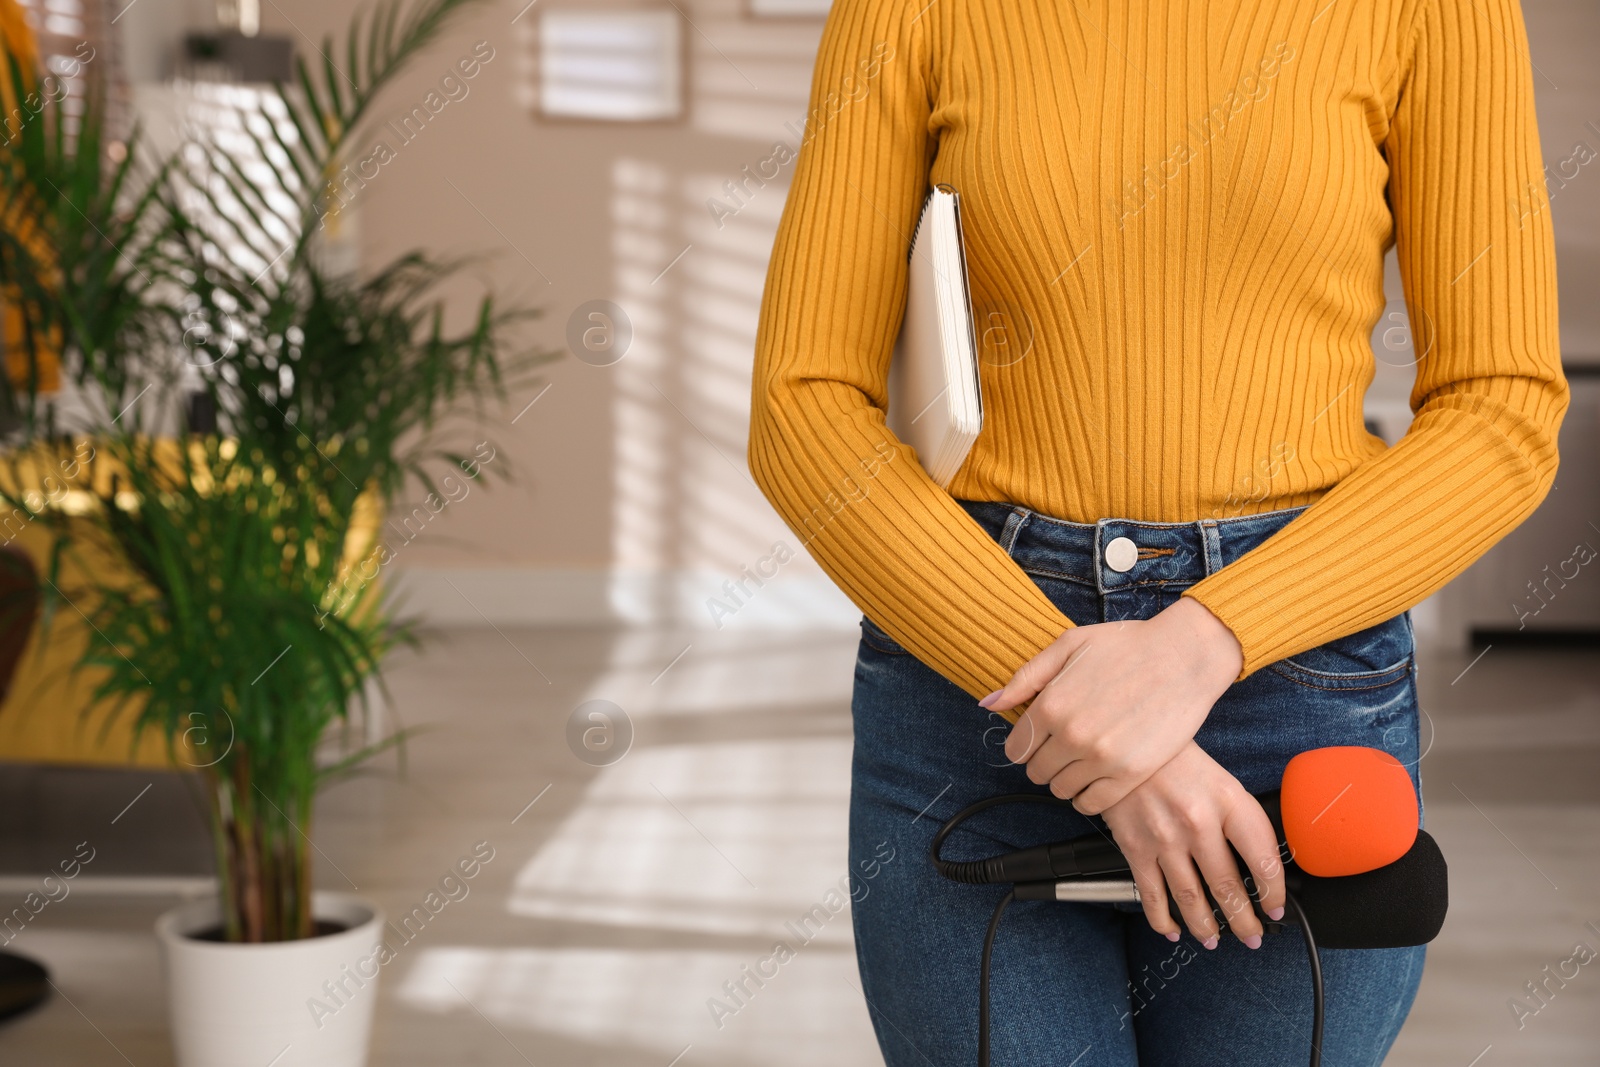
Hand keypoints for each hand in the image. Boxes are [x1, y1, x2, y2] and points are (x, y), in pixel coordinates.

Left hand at [988, 596, 1242, 813]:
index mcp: (1051, 704)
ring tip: (1084, 761)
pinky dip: (1088, 797)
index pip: (1016, 749)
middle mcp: (1071, 735)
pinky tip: (1097, 779)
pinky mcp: (1130, 774)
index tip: (1039, 740)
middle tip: (1064, 748)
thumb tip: (990, 704)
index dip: (1025, 745)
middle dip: (1044, 762)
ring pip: (1062, 790)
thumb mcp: (1068, 646)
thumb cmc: (1127, 645)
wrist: (1184, 656)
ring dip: (1067, 779)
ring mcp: (1101, 758)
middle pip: (1036, 772)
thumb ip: (1025, 678)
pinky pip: (1092, 805)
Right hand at [1100, 741, 1285, 947]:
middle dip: (1244, 921)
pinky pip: (1151, 895)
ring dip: (1206, 928)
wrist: (1125, 742)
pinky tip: (1171, 929)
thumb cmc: (1176, 760)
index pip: (1263, 861)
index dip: (1274, 892)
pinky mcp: (1135, 847)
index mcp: (1229, 802)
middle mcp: (1198, 823)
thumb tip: (1260, 864)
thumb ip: (1241, 820)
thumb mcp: (1222, 781)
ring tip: (1214, 940)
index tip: (1276, 907)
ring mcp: (1164, 838)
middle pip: (1228, 888)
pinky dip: (1162, 919)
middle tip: (1252, 935)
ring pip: (1191, 900)